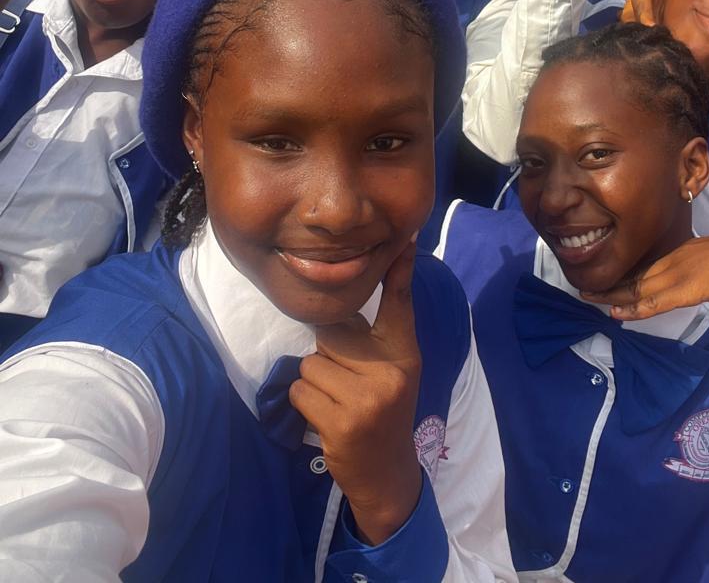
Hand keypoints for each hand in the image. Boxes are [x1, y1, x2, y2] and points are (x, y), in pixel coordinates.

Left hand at [289, 241, 422, 545]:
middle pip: (331, 333)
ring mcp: (368, 398)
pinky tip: (328, 417)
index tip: (404, 239)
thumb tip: (352, 287)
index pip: (399, 303)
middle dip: (327, 352)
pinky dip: (305, 402)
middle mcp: (391, 370)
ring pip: (310, 362)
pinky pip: (300, 390)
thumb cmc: (383, 406)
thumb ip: (376, 332)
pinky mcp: (342, 422)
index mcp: (405, 352)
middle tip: (347, 378)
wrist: (386, 471)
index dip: (400, 270)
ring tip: (338, 399)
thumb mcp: (393, 367)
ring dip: (315, 381)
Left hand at [581, 227, 708, 319]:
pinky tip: (615, 312)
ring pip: (635, 287)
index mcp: (679, 252)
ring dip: (611, 294)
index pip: (644, 264)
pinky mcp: (681, 291)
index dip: (624, 272)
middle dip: (608, 281)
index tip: (606, 277)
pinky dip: (632, 309)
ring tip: (588, 297)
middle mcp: (670, 261)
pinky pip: (651, 303)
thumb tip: (695, 276)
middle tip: (585, 286)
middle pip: (633, 274)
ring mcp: (674, 275)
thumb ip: (698, 266)